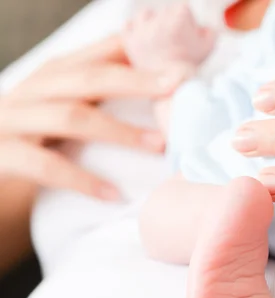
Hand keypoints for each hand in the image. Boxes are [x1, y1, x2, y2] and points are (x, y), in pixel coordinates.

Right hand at [0, 35, 185, 199]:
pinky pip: (45, 166)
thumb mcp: (66, 107)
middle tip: (175, 87)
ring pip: (70, 116)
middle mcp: (34, 89)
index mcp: (54, 74)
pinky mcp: (1, 154)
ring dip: (119, 132)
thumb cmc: (36, 136)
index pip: (98, 53)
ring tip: (158, 146)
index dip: (137, 50)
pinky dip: (82, 180)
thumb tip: (163, 90)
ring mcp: (14, 119)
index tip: (180, 61)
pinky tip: (113, 194)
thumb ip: (102, 95)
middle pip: (89, 77)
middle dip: (136, 81)